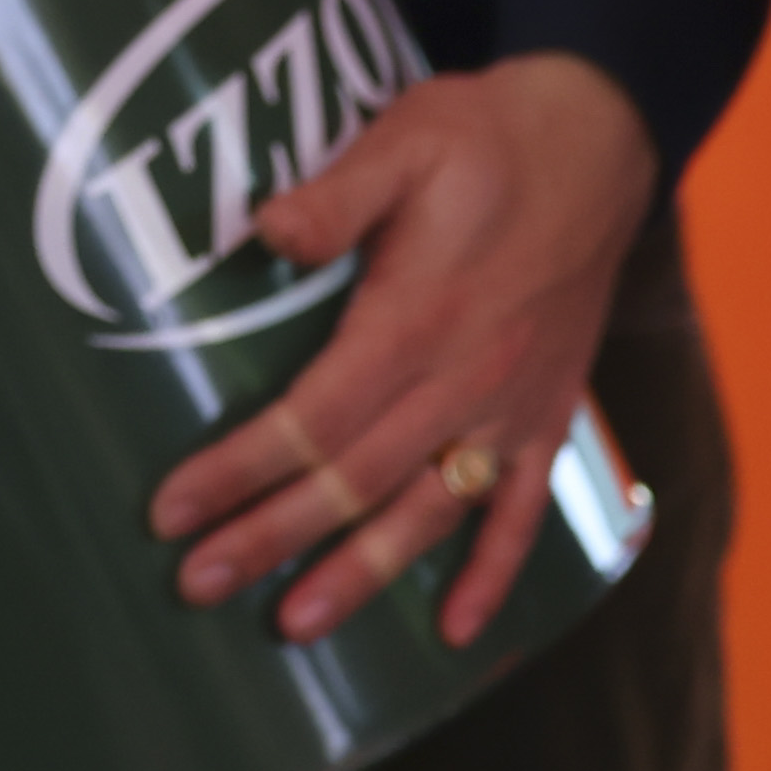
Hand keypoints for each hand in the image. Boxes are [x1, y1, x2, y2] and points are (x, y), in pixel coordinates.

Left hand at [145, 53, 655, 648]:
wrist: (598, 144)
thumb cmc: (483, 139)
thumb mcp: (404, 140)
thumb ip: (335, 193)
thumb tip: (264, 228)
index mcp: (420, 316)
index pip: (314, 416)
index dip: (240, 468)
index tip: (172, 509)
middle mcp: (467, 378)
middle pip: (357, 478)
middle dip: (273, 536)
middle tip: (197, 584)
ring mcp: (513, 407)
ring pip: (429, 510)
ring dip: (362, 573)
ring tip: (294, 626)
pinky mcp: (548, 416)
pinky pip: (523, 510)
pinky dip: (494, 575)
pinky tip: (454, 631)